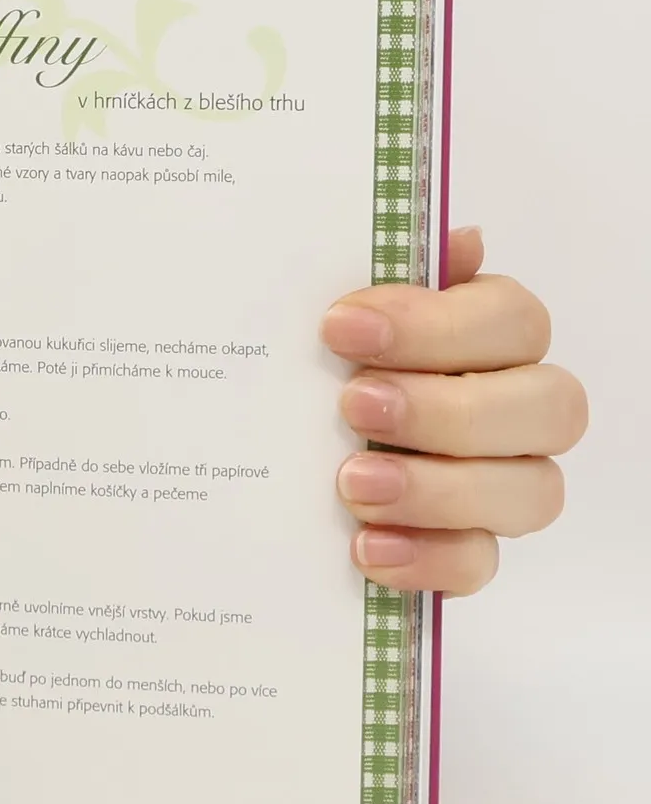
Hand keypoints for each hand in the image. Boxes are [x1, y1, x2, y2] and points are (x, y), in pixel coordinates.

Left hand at [321, 227, 586, 594]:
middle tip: (353, 406)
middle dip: (448, 408)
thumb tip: (457, 239)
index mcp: (489, 337)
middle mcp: (516, 409)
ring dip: (442, 488)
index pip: (512, 321)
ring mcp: (502, 486)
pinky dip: (427, 558)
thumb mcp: (329, 318)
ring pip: (532, 491)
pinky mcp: (466, 551)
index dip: (436, 324)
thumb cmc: (313, 368)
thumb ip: (388, 278)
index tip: (340, 326)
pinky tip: (366, 546)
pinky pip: (480, 564)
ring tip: (352, 483)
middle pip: (548, 406)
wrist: (256, 456)